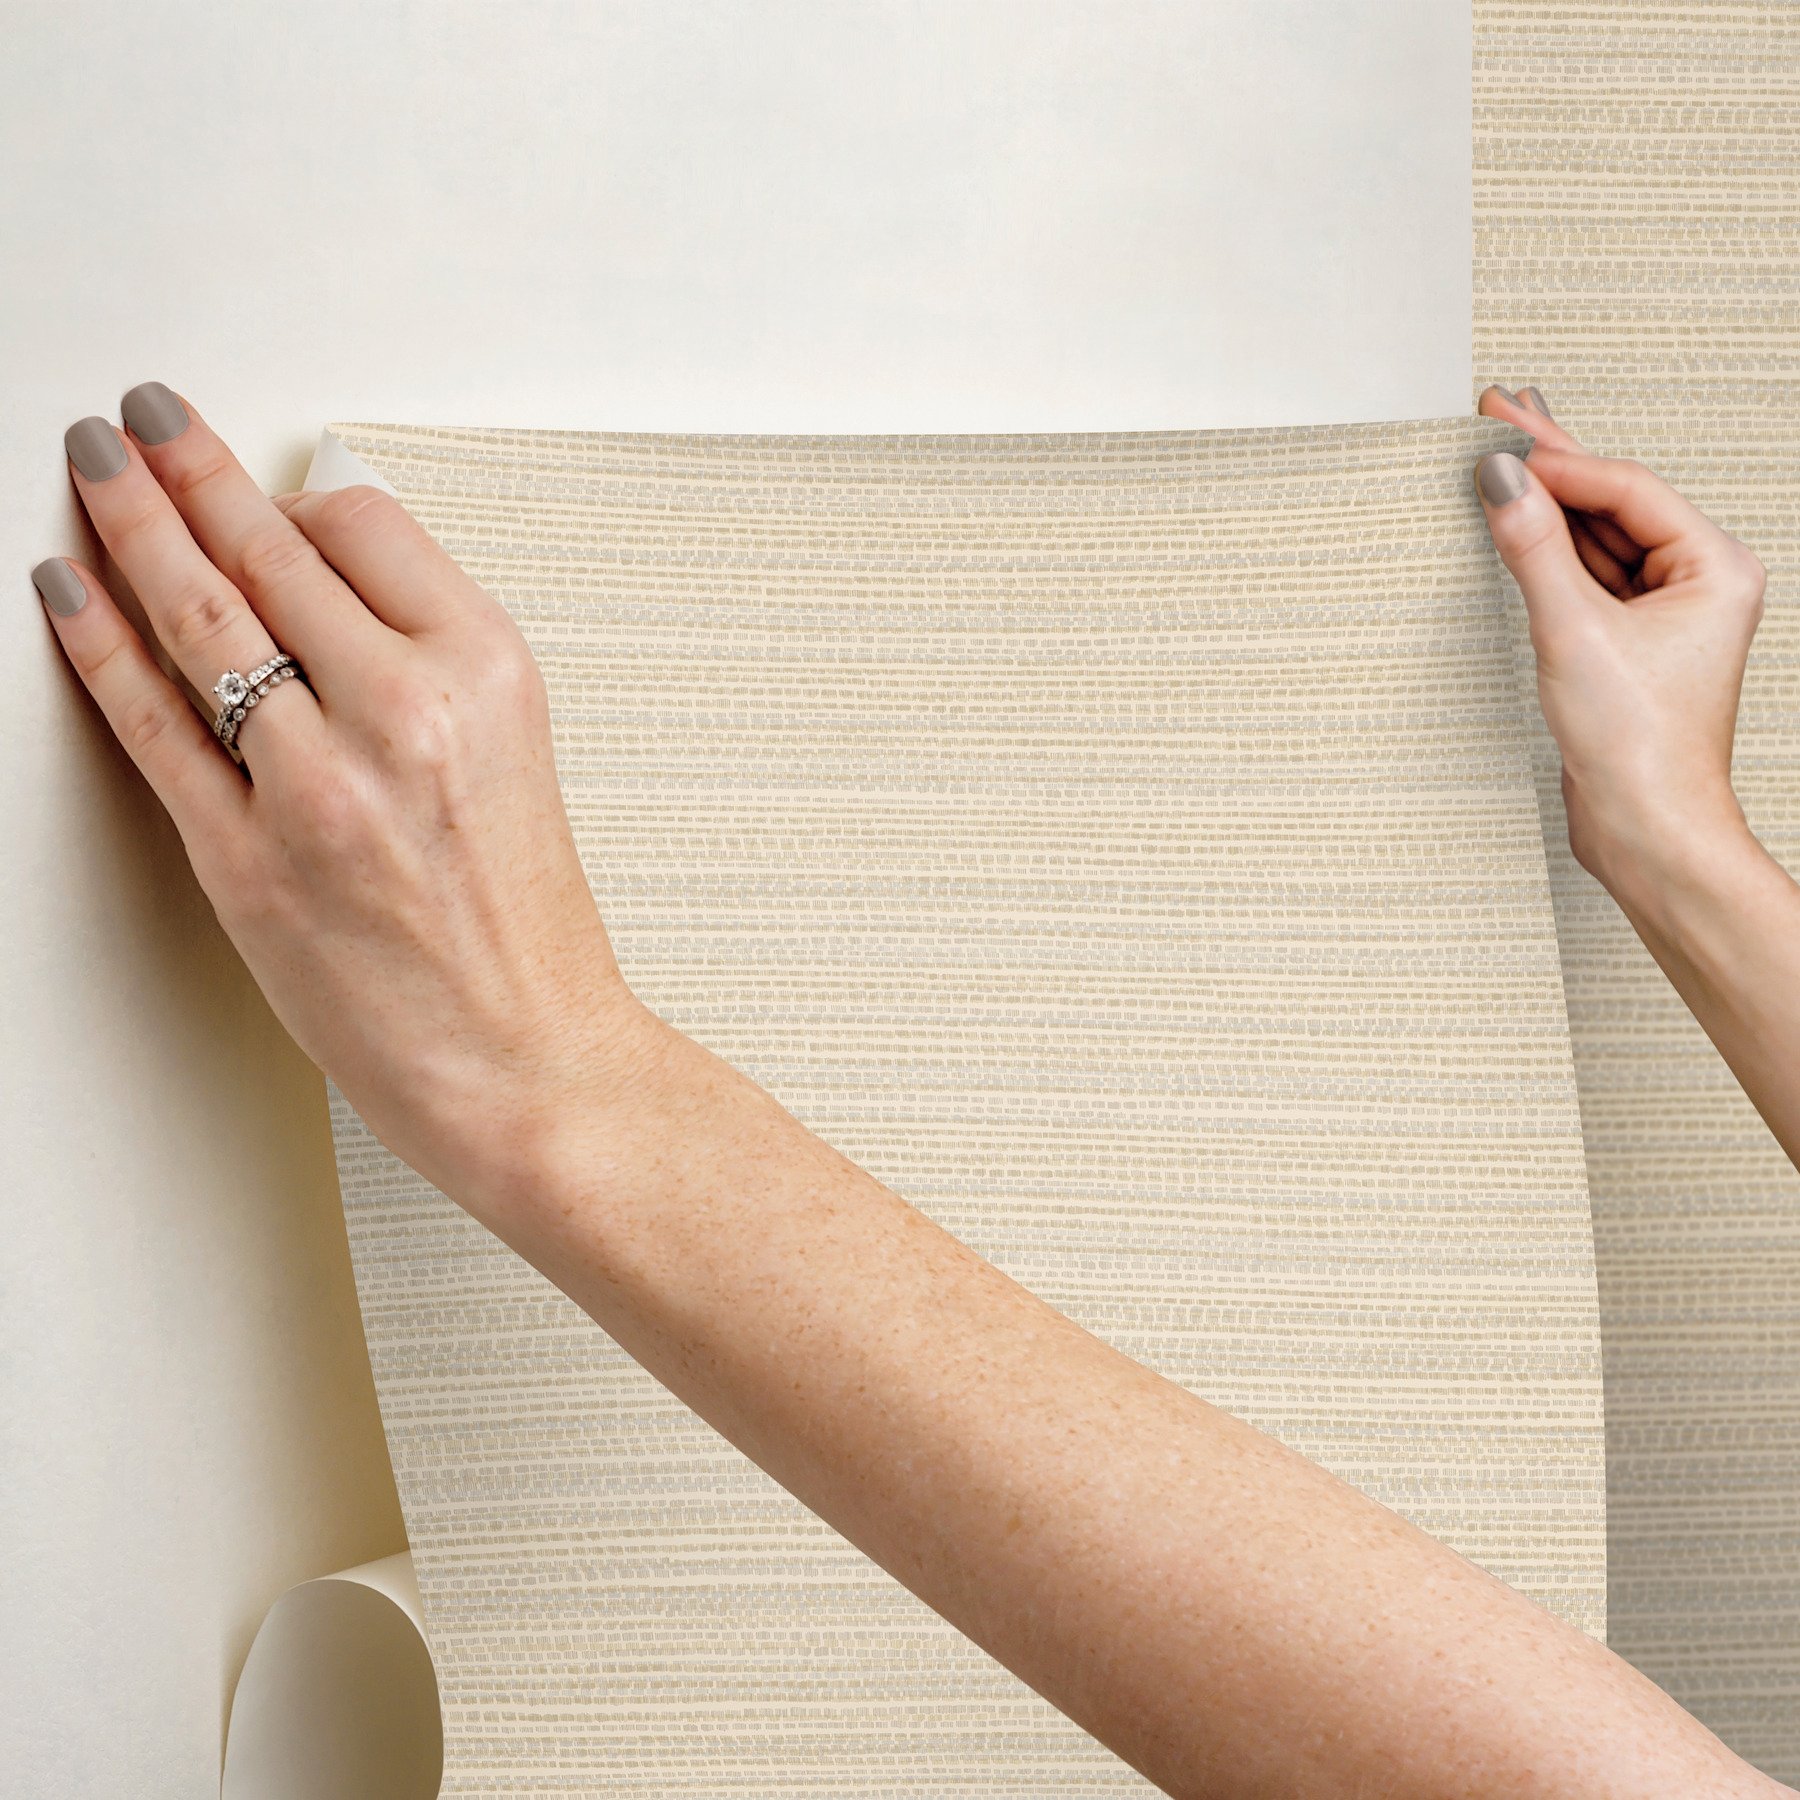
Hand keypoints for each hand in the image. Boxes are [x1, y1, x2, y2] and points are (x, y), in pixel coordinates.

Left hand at [31, 387, 658, 1212]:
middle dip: (187, 467)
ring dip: (127, 522)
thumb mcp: (514, 753)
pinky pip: (152, 723)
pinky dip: (96, 643)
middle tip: (141, 419)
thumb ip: (427, 656)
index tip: (263, 489)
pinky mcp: (248, 860)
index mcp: (488, 673)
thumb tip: (331, 574)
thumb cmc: (524, 928)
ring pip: (198, 616)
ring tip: (92, 466)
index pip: (364, 526)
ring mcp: (319, 787)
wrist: (527, 1060)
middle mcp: (406, 713)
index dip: (297, 498)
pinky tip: (67, 589)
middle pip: (268, 551)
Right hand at [1472, 383, 1767, 890]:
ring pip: (1594, 540)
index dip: (1559, 461)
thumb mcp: (1574, 633)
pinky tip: (1516, 524)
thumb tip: (1501, 480)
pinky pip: (1582, 580)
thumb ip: (1532, 549)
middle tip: (1498, 412)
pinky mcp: (1625, 647)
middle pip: (1612, 504)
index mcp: (1715, 568)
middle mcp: (1697, 585)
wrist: (1646, 830)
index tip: (1499, 436)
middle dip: (1553, 462)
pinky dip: (1544, 553)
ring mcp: (1661, 616)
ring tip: (1497, 457)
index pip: (1625, 490)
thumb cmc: (1642, 748)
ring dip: (1544, 504)